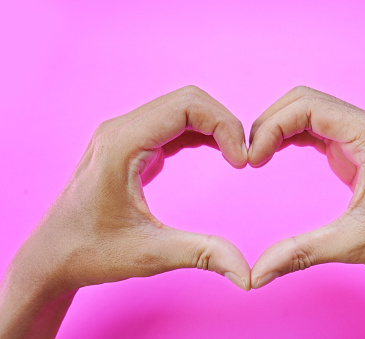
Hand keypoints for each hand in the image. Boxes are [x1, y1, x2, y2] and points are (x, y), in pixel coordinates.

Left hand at [0, 86, 250, 338]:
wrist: (52, 256)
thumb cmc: (89, 252)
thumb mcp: (149, 254)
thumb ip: (202, 254)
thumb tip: (246, 274)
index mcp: (123, 144)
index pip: (186, 105)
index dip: (224, 125)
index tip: (242, 161)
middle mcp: (121, 130)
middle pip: (187, 100)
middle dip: (223, 123)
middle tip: (243, 159)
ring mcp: (124, 134)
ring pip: (180, 109)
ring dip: (213, 127)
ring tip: (235, 156)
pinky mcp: (130, 145)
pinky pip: (172, 125)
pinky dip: (199, 134)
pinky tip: (216, 153)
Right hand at [248, 86, 364, 337]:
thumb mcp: (351, 245)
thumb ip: (300, 254)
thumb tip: (255, 274)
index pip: (309, 107)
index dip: (272, 127)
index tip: (253, 160)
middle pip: (305, 101)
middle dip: (271, 123)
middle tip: (252, 157)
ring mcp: (363, 135)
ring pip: (309, 110)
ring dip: (279, 127)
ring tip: (259, 156)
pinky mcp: (357, 147)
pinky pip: (317, 128)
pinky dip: (291, 136)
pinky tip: (275, 153)